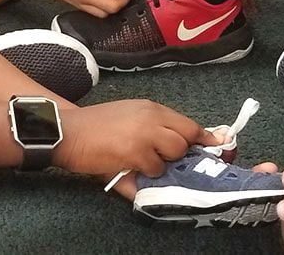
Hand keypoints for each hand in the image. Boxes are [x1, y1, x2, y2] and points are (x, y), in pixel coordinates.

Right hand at [55, 100, 220, 177]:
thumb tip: (184, 140)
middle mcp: (152, 118)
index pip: (188, 124)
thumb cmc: (95, 126)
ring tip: (138, 161)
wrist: (68, 131)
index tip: (216, 146)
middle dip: (175, 154)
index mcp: (151, 108)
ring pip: (171, 156)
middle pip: (184, 141)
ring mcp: (145, 136)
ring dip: (159, 164)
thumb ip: (154, 125)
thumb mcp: (129, 115)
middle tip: (157, 157)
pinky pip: (154, 171)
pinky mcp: (135, 153)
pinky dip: (145, 174)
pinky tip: (127, 167)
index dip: (202, 138)